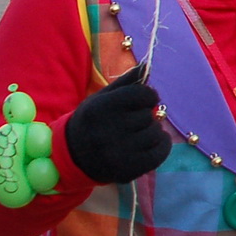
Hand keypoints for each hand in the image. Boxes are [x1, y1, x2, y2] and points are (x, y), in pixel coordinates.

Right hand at [64, 65, 168, 183]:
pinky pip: (159, 154)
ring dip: (154, 131)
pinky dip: (162, 146)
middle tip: (135, 120)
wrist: (72, 156)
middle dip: (147, 115)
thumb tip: (148, 65)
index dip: (149, 96)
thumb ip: (126, 82)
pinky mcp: (126, 170)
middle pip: (149, 115)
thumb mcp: (102, 98)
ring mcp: (117, 153)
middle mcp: (107, 131)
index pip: (142, 94)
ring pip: (155, 134)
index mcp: (101, 108)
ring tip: (141, 133)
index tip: (145, 100)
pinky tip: (154, 143)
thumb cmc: (93, 121)